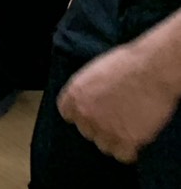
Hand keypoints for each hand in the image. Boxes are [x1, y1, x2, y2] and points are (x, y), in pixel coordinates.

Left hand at [58, 41, 179, 162]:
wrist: (151, 69)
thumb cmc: (127, 63)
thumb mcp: (95, 71)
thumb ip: (88, 90)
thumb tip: (92, 101)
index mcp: (74, 94)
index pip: (68, 114)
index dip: (83, 116)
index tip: (93, 116)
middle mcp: (84, 113)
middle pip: (88, 132)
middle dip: (101, 127)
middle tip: (117, 120)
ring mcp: (104, 128)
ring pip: (104, 146)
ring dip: (115, 140)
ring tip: (129, 129)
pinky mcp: (125, 139)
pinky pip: (123, 155)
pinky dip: (130, 151)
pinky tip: (136, 141)